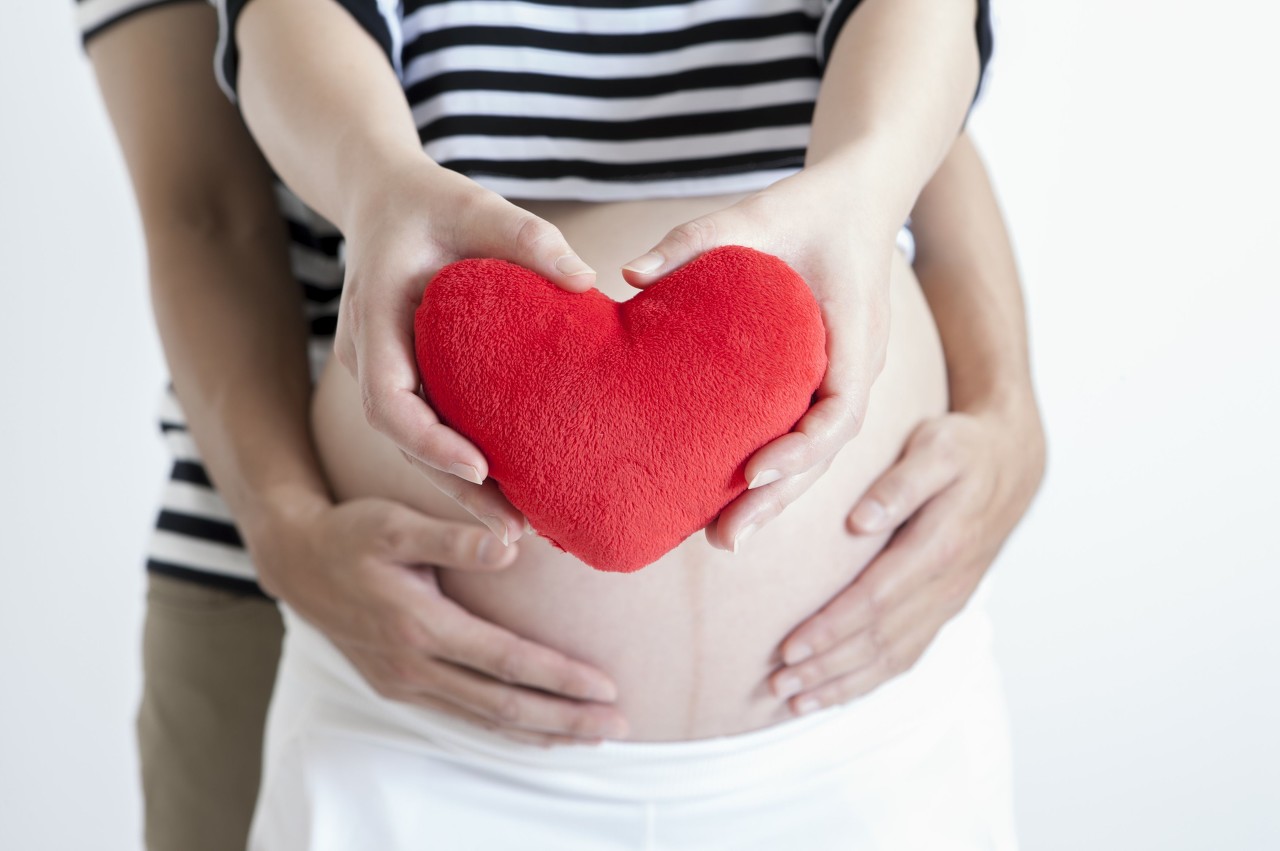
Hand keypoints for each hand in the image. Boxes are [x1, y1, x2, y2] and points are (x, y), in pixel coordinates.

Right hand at [246, 491, 628, 745]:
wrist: (296, 562)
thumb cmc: (350, 534)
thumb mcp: (394, 523)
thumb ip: (453, 536)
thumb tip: (511, 545)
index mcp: (419, 625)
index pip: (505, 661)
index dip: (557, 677)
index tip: (604, 686)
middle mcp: (414, 665)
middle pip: (502, 706)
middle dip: (564, 719)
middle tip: (618, 726)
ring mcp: (404, 682)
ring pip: (483, 720)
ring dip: (540, 731)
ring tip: (590, 736)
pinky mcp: (398, 686)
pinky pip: (462, 716)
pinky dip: (504, 728)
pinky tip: (535, 731)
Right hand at [335, 163, 597, 544]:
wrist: (382, 195)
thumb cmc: (430, 199)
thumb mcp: (475, 203)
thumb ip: (527, 237)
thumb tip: (586, 283)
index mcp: (373, 315)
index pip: (385, 397)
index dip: (427, 440)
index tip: (478, 468)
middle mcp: (366, 352)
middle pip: (401, 438)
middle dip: (452, 487)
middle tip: (514, 528)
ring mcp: (378, 367)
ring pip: (411, 443)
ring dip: (458, 487)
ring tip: (518, 527)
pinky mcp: (401, 375)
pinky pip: (425, 425)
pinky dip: (459, 459)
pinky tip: (507, 486)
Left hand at [620, 165, 898, 551]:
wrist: (860, 197)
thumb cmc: (812, 205)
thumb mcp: (757, 212)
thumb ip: (697, 238)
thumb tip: (629, 275)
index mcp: (857, 335)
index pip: (840, 409)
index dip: (801, 450)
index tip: (753, 473)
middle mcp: (858, 367)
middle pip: (825, 452)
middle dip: (778, 499)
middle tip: (725, 539)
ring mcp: (845, 377)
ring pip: (815, 453)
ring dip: (774, 498)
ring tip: (722, 537)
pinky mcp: (824, 379)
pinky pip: (801, 432)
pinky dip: (773, 469)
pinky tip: (729, 495)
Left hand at [766, 404, 1045, 714]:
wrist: (1013, 463)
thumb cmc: (962, 449)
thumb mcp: (938, 448)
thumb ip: (900, 483)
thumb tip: (860, 521)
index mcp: (942, 545)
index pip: (877, 598)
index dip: (832, 628)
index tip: (790, 648)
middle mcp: (948, 584)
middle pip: (880, 639)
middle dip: (826, 666)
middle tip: (777, 685)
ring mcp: (948, 602)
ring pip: (893, 658)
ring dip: (842, 683)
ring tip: (794, 702)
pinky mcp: (945, 610)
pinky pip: (907, 657)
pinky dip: (868, 681)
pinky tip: (834, 695)